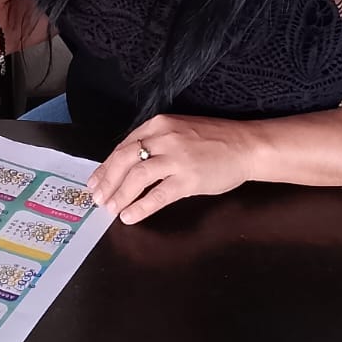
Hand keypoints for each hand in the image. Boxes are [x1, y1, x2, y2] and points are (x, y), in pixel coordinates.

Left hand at [87, 114, 258, 224]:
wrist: (246, 145)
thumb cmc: (214, 140)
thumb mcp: (179, 131)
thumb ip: (155, 142)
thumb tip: (128, 164)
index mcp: (159, 125)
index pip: (123, 146)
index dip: (106, 166)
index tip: (95, 181)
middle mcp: (164, 138)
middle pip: (124, 160)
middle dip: (107, 181)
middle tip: (98, 198)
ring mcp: (177, 158)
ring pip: (137, 177)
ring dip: (120, 195)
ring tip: (112, 209)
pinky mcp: (189, 178)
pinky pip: (158, 195)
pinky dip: (141, 207)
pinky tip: (131, 216)